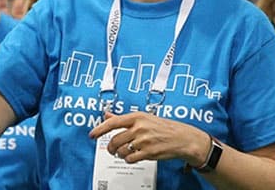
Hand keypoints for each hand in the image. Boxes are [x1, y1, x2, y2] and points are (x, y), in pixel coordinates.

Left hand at [89, 111, 210, 165]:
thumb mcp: (144, 118)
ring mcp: (144, 141)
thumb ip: (123, 117)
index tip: (92, 134)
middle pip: (115, 140)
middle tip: (112, 149)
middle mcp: (140, 128)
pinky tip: (133, 156)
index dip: (100, 129)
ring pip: (121, 151)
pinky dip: (129, 159)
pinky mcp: (148, 152)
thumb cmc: (163, 127)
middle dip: (111, 147)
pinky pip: (130, 159)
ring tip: (125, 152)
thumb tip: (107, 114)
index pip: (113, 122)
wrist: (182, 138)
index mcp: (137, 117)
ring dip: (120, 154)